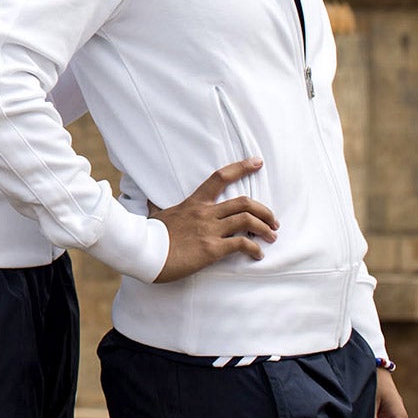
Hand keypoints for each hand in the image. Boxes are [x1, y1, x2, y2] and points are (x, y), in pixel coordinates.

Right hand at [147, 159, 277, 281]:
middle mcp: (205, 213)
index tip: (257, 162)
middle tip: (273, 222)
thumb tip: (148, 202)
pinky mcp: (212, 249)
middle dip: (264, 211)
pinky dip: (254, 249)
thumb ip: (157, 207)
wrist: (144, 252)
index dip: (241, 168)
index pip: (219, 178)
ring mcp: (209, 230)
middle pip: (244, 203)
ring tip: (271, 237)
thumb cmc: (150, 235)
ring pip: (247, 221)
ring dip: (265, 229)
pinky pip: (241, 244)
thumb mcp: (155, 215)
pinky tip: (257, 254)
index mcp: (193, 203)